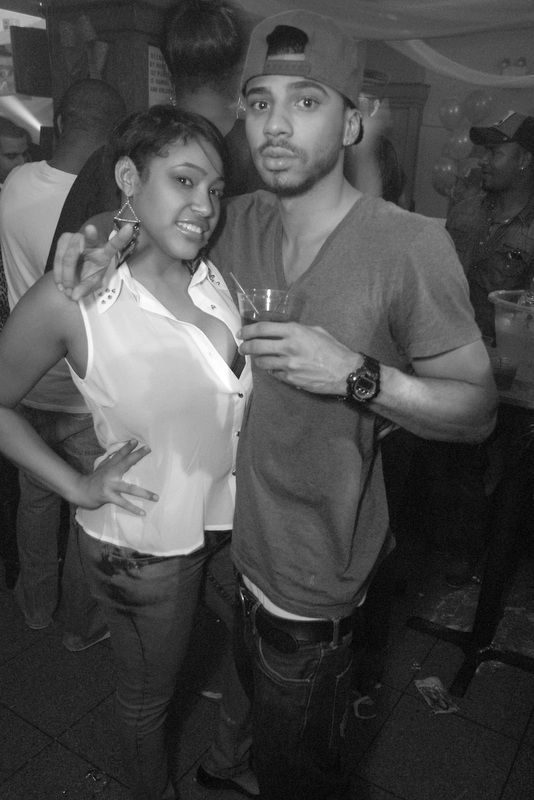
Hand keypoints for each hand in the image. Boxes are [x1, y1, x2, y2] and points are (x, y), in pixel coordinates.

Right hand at [53, 223, 133, 300]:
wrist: (80, 262)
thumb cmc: (90, 270)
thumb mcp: (93, 280)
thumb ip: (86, 288)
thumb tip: (74, 296)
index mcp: (104, 250)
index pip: (114, 244)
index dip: (121, 237)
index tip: (128, 229)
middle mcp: (91, 240)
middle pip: (76, 252)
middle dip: (70, 273)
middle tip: (69, 289)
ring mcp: (77, 237)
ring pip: (65, 255)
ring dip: (63, 274)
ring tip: (65, 289)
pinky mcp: (65, 238)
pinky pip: (57, 256)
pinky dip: (57, 271)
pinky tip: (59, 283)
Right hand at [75, 439, 157, 515]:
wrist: (79, 491)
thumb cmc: (94, 479)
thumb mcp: (102, 467)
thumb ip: (112, 459)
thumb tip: (122, 450)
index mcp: (109, 466)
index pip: (120, 454)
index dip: (128, 446)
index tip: (137, 440)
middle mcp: (110, 473)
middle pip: (125, 462)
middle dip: (137, 455)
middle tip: (148, 448)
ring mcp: (110, 486)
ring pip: (130, 488)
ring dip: (144, 493)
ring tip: (156, 497)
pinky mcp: (108, 497)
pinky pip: (123, 503)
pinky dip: (133, 509)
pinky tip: (143, 513)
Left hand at [238, 321, 359, 394]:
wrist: (344, 371)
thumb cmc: (333, 349)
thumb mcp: (315, 331)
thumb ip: (297, 330)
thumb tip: (282, 332)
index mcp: (294, 331)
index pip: (263, 328)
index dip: (248, 330)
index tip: (241, 333)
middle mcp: (288, 347)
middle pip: (257, 346)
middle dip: (246, 347)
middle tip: (242, 348)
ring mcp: (288, 365)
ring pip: (262, 362)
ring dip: (257, 360)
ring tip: (257, 358)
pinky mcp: (290, 378)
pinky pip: (274, 373)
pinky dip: (272, 369)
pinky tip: (274, 367)